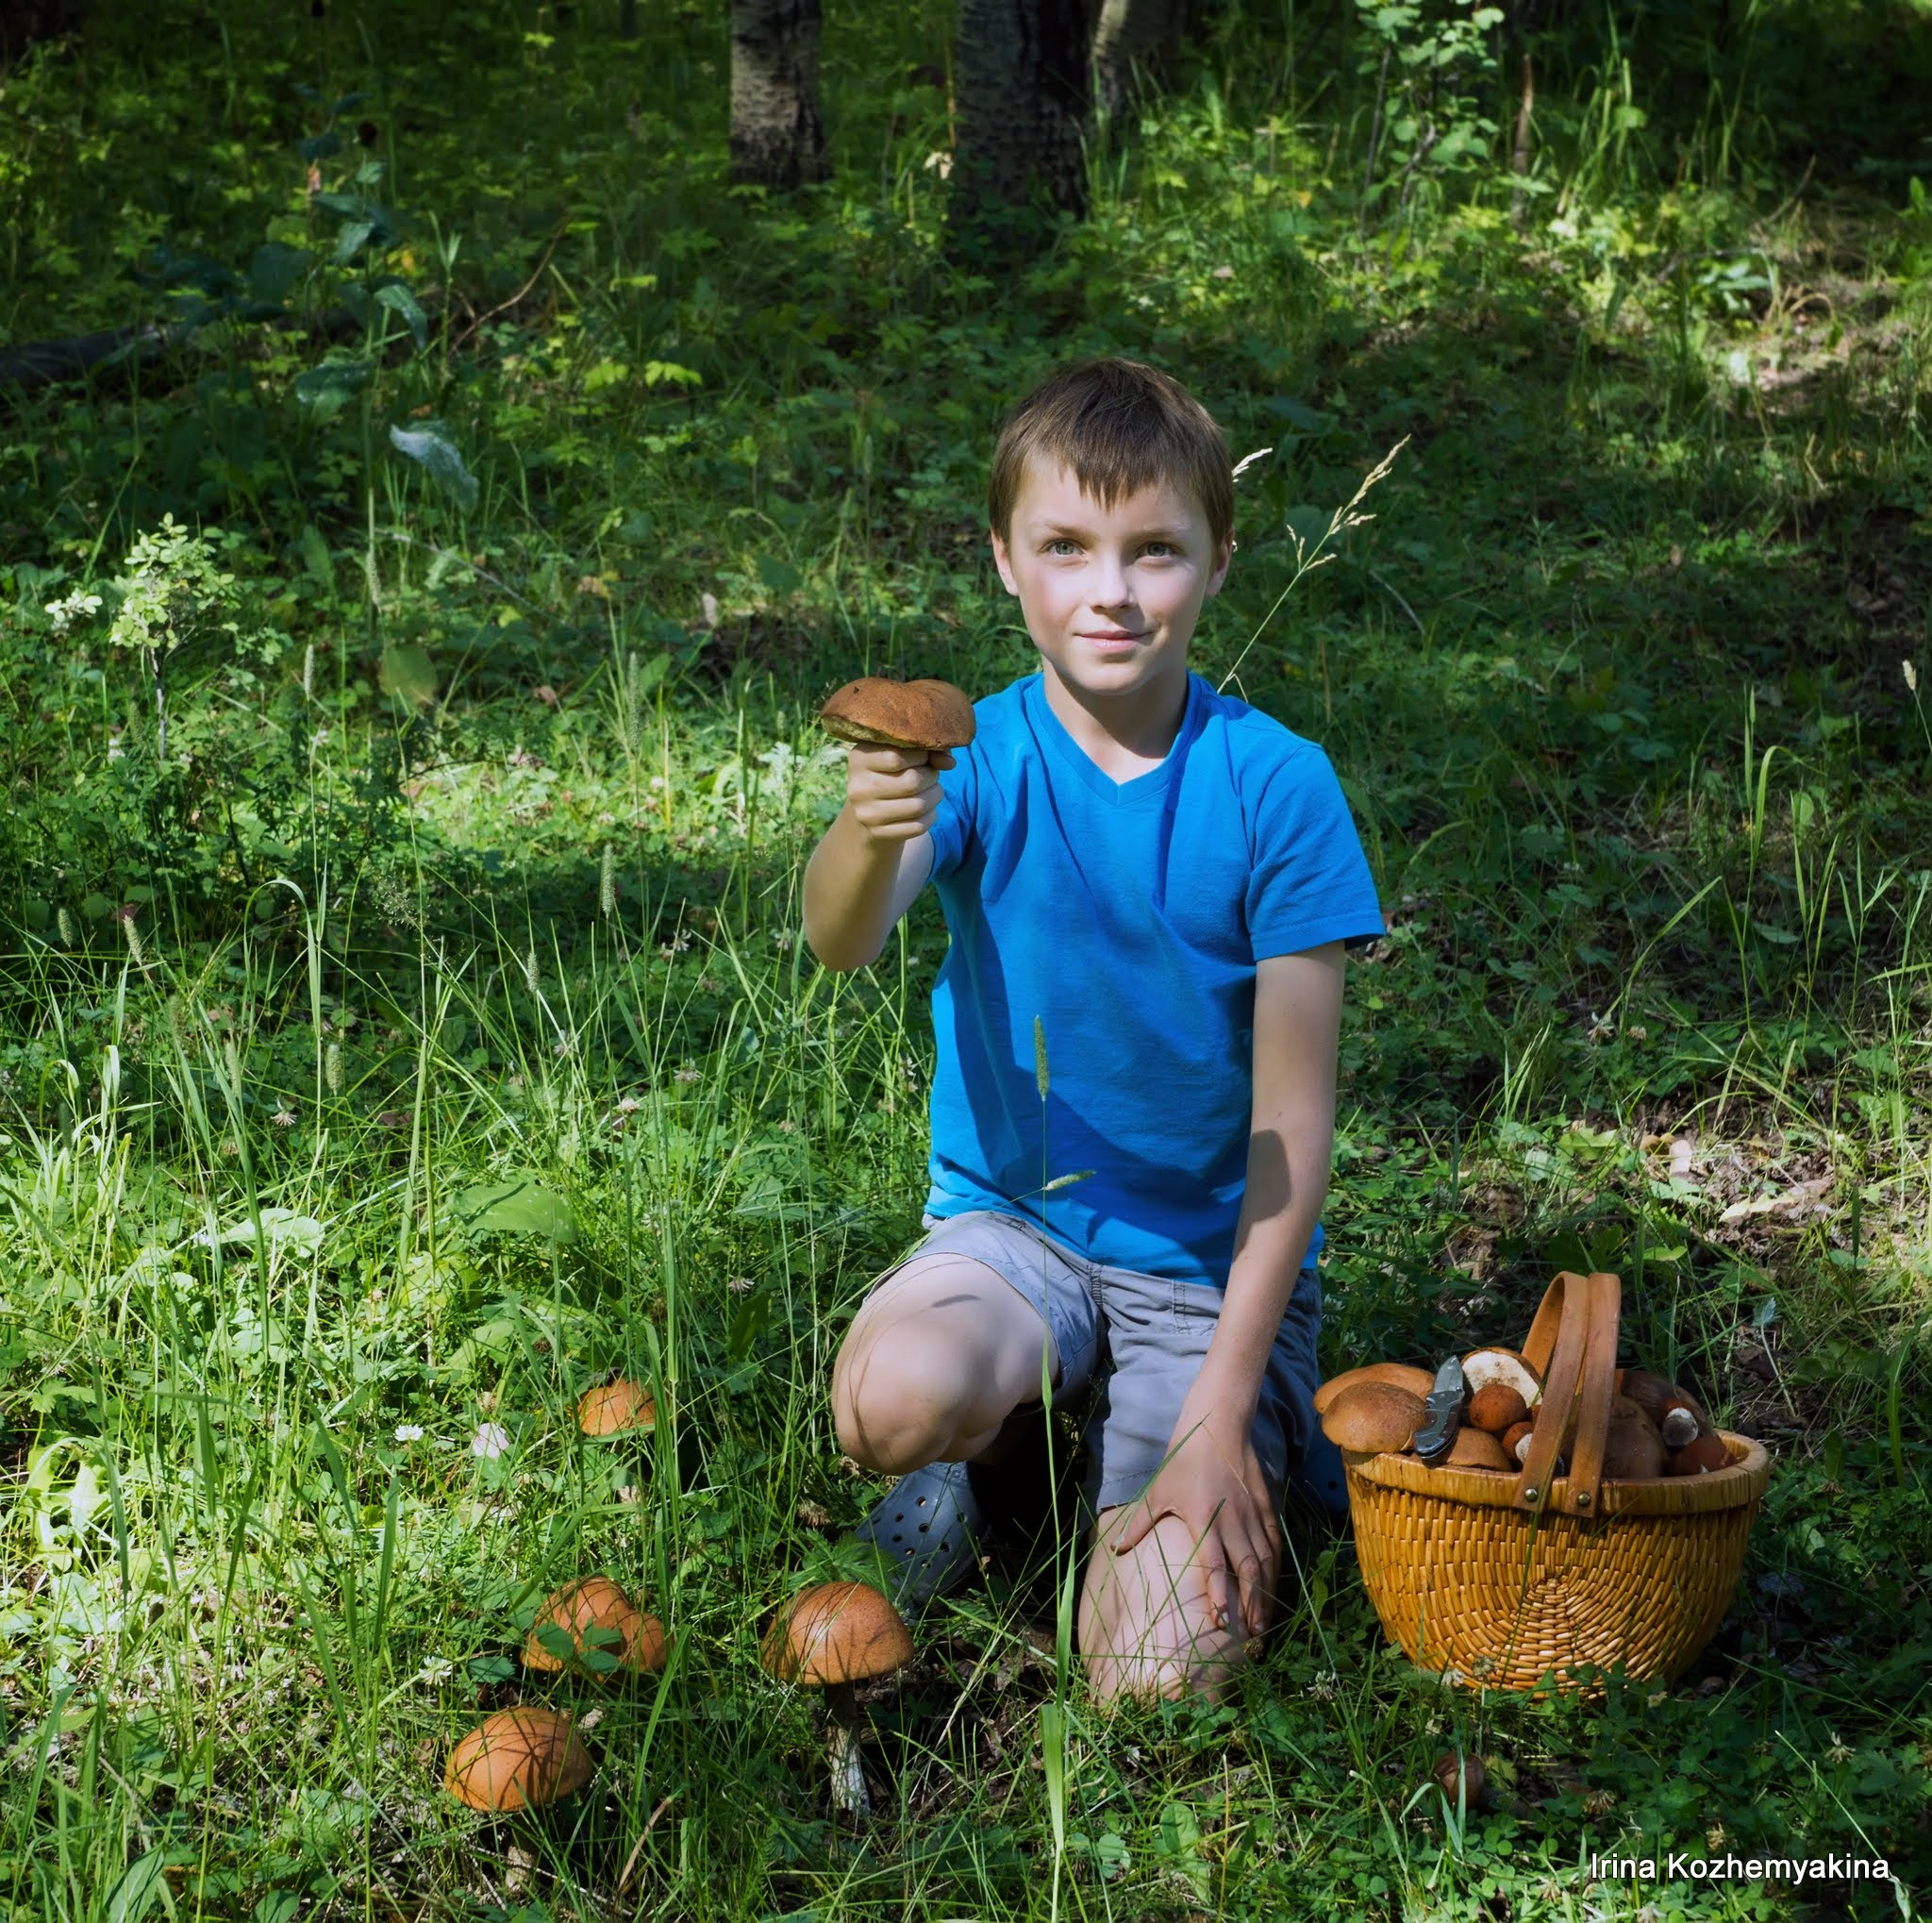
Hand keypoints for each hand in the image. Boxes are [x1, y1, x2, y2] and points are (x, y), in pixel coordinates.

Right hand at [845, 741, 955, 844]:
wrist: (871, 811)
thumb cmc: (893, 773)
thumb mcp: (902, 755)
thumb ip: (927, 750)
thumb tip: (950, 762)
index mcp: (859, 759)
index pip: (897, 756)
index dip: (921, 756)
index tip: (924, 757)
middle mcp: (858, 787)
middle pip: (912, 782)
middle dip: (931, 776)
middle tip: (931, 775)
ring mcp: (867, 814)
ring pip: (919, 805)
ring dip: (935, 795)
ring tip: (932, 791)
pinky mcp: (879, 834)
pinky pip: (919, 826)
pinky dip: (931, 815)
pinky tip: (926, 809)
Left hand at [1109, 1407, 1280, 1639]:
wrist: (1217, 1426)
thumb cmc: (1183, 1461)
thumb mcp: (1157, 1492)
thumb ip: (1140, 1524)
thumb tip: (1117, 1552)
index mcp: (1205, 1518)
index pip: (1215, 1563)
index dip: (1219, 1593)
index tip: (1223, 1622)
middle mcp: (1233, 1520)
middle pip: (1247, 1570)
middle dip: (1251, 1605)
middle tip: (1252, 1637)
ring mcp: (1253, 1514)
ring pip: (1266, 1561)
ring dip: (1266, 1593)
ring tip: (1264, 1622)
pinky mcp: (1267, 1507)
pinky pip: (1275, 1543)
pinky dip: (1276, 1567)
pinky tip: (1274, 1586)